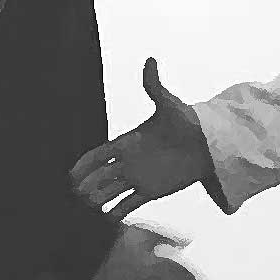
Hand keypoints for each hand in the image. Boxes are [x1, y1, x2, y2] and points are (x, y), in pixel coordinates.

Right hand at [73, 58, 210, 219]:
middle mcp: (129, 161)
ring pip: (110, 191)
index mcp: (127, 142)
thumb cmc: (188, 123)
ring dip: (99, 199)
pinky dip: (117, 212)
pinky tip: (107, 219)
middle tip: (79, 194)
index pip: (98, 154)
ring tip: (90, 208)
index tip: (71, 175)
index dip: (84, 164)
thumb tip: (150, 60)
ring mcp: (138, 177)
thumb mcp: (169, 105)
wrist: (208, 145)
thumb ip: (154, 86)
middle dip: (87, 185)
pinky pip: (129, 204)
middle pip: (100, 176)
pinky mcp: (152, 191)